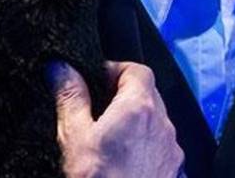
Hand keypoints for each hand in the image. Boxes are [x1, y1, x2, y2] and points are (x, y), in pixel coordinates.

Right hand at [47, 59, 184, 177]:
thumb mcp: (74, 137)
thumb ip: (70, 97)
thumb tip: (60, 67)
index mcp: (139, 108)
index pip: (137, 70)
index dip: (115, 70)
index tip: (95, 81)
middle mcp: (162, 125)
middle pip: (148, 94)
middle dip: (124, 95)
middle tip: (97, 109)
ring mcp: (171, 150)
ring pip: (156, 122)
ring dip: (135, 122)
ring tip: (107, 139)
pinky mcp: (173, 171)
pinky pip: (161, 148)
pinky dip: (144, 146)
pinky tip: (123, 163)